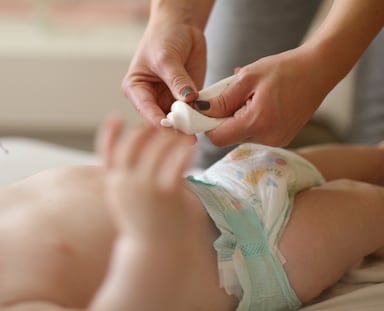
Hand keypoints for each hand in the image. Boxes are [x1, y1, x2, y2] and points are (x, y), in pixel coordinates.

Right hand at [97, 116, 194, 237]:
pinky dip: (183, 151)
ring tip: (179, 136)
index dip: (110, 133)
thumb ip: (128, 182)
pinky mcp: (167, 193)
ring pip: (157, 149)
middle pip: (134, 145)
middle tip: (160, 126)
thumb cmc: (144, 227)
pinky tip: (190, 146)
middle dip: (146, 131)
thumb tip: (136, 162)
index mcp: (114, 185)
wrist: (155, 253)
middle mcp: (127, 184)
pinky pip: (176, 162)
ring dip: (169, 138)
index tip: (116, 118)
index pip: (106, 152)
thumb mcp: (127, 203)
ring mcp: (146, 187)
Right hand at [122, 20, 206, 129]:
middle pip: (161, 121)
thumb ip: (177, 80)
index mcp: (136, 90)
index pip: (146, 111)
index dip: (158, 122)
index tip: (170, 130)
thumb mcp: (167, 57)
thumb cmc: (164, 37)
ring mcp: (170, 101)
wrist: (181, 26)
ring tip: (197, 137)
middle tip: (187, 139)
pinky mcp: (187, 101)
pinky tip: (206, 126)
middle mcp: (151, 100)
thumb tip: (188, 99)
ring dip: (187, 129)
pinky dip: (199, 120)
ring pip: (178, 121)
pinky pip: (193, 113)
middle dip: (174, 131)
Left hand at [200, 47, 333, 146]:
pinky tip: (261, 103)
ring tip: (251, 97)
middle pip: (229, 137)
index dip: (207, 125)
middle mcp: (267, 138)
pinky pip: (256, 134)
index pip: (218, 138)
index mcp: (257, 122)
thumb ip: (222, 98)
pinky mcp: (283, 139)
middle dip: (224, 119)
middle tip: (234, 96)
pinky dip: (252, 120)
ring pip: (242, 136)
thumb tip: (201, 111)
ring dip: (238, 119)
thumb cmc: (285, 69)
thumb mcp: (248, 77)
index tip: (208, 109)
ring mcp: (277, 141)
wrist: (319, 71)